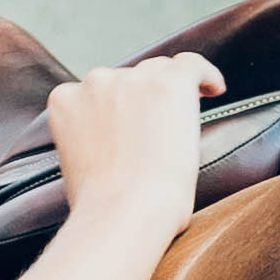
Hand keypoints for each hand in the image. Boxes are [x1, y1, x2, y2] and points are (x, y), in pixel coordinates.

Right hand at [45, 53, 226, 241]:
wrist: (122, 214)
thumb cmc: (100, 206)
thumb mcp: (76, 163)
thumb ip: (88, 138)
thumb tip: (114, 140)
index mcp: (64, 101)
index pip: (96, 91)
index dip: (116, 107)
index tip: (130, 125)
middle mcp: (95, 82)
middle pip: (127, 78)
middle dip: (141, 99)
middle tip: (157, 131)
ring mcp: (132, 79)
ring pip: (159, 72)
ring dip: (170, 92)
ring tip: (183, 122)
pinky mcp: (170, 83)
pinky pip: (193, 66)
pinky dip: (206, 77)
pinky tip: (214, 90)